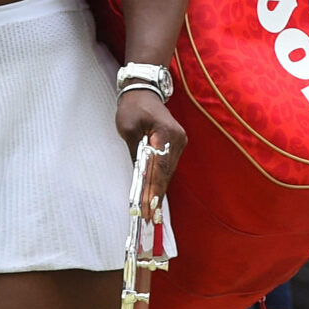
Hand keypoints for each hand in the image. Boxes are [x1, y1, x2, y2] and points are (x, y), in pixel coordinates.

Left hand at [115, 86, 186, 218]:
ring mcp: (180, 142)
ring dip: (158, 190)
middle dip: (156, 195)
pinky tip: (153, 195)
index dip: (154, 189)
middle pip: (166, 173)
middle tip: (147, 216)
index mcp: (166, 133)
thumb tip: (140, 178)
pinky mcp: (177, 145)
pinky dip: (160, 180)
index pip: (160, 167)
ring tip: (150, 210)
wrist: (144, 92)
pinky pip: (168, 166)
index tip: (148, 208)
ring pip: (168, 172)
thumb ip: (136, 154)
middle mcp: (178, 139)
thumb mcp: (128, 129)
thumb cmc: (133, 108)